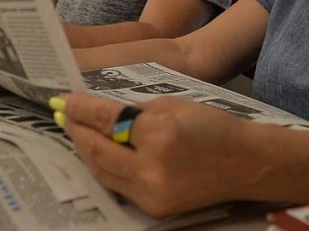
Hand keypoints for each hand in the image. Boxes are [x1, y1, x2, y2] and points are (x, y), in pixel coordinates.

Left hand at [56, 94, 254, 216]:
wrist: (245, 164)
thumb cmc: (212, 127)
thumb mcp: (173, 105)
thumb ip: (135, 110)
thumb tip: (99, 112)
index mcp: (159, 135)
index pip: (108, 120)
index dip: (81, 109)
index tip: (63, 99)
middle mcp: (152, 169)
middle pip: (98, 150)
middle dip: (76, 130)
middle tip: (63, 114)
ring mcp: (151, 194)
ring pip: (102, 172)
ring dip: (84, 151)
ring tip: (73, 132)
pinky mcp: (153, 208)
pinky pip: (118, 186)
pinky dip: (103, 168)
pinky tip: (96, 152)